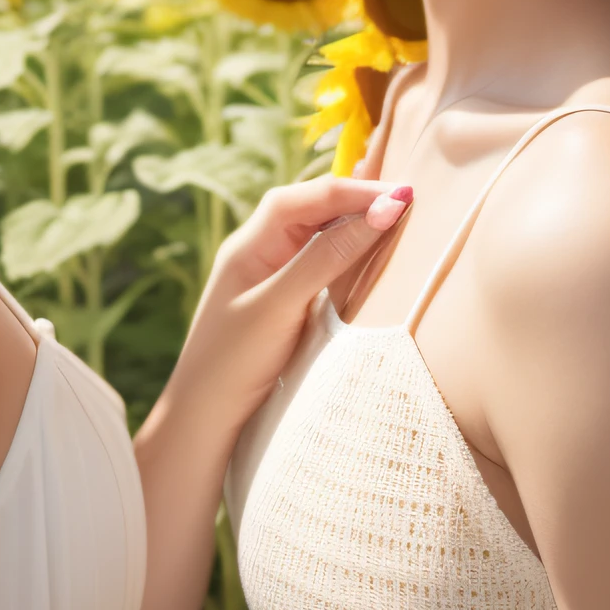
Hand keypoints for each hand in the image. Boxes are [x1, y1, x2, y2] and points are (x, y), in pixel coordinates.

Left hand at [169, 176, 412, 446]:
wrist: (201, 420)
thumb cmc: (232, 362)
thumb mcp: (279, 306)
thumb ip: (326, 257)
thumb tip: (379, 213)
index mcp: (250, 242)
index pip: (308, 197)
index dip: (354, 190)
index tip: (404, 195)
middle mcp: (259, 249)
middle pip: (312, 207)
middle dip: (356, 197)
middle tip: (408, 200)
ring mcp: (270, 274)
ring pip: (317, 232)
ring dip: (353, 221)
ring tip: (396, 218)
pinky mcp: (282, 300)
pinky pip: (318, 260)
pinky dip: (346, 251)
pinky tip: (369, 255)